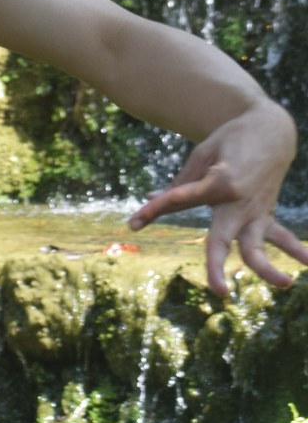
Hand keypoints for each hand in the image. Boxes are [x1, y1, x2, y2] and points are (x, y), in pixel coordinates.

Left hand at [128, 101, 306, 295]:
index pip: (179, 201)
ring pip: (259, 245)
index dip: (153, 212)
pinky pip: (280, 235)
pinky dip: (294, 249)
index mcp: (219, 183)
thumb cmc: (230, 139)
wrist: (270, 129)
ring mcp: (256, 210)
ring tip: (284, 284)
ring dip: (268, 268)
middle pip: (223, 240)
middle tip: (219, 292)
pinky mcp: (266, 212)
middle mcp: (239, 202)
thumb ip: (180, 184)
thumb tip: (151, 200)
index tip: (132, 223)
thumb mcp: (202, 156)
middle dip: (217, 266)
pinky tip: (307, 263)